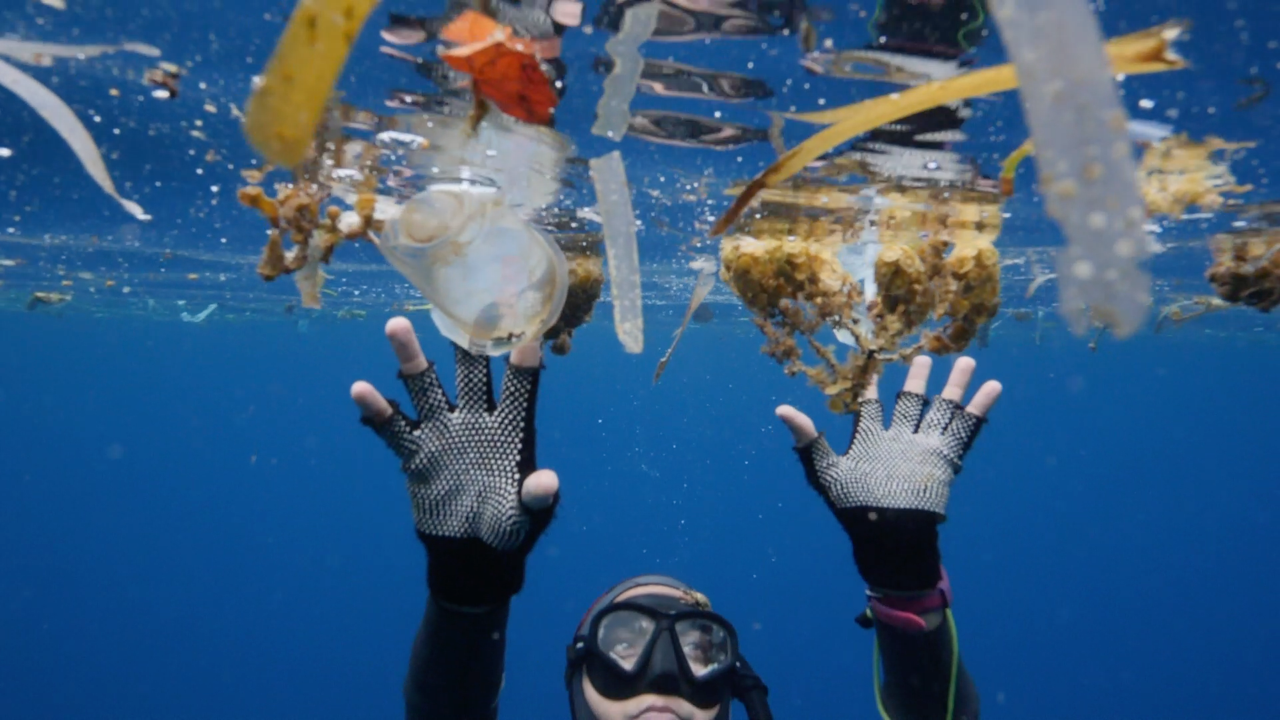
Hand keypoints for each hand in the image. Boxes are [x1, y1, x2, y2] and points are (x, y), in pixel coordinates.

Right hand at [351, 316, 558, 606]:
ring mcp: (443, 433)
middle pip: (469, 373)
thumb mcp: (528, 517)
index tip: (527, 333)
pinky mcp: (416, 453)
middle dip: (463, 340)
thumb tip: (547, 483)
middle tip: (459, 301)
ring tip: (396, 325)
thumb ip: (537, 498)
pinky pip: (392, 428)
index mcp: (510, 430)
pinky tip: (359, 389)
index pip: (518, 392)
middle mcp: (475, 421)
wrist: (474, 552)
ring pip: (425, 387)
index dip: (522, 366)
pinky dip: (376, 410)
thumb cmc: (510, 529)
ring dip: (411, 358)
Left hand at [774, 356, 1001, 592]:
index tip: (875, 367)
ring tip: (968, 361)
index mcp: (871, 439)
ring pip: (942, 408)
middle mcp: (899, 439)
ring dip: (955, 385)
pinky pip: (965, 428)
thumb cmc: (853, 506)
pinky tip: (993, 387)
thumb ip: (807, 438)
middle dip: (919, 379)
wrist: (887, 533)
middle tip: (925, 356)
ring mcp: (924, 446)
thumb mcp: (824, 470)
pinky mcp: (945, 457)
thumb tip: (781, 409)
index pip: (872, 406)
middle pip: (912, 401)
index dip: (873, 387)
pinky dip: (979, 407)